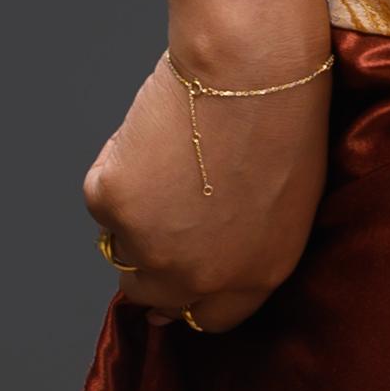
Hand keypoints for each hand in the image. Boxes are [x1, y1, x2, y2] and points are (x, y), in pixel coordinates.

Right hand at [80, 45, 331, 331]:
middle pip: (153, 296)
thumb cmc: (284, 123)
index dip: (192, 296)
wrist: (249, 71)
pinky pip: (102, 198)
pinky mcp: (111, 203)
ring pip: (120, 248)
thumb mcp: (287, 208)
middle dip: (152, 264)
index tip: (180, 274)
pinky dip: (116, 172)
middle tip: (160, 214)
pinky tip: (151, 138)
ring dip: (134, 217)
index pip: (211, 318)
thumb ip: (249, 249)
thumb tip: (202, 269)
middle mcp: (197, 279)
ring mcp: (148, 246)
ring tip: (165, 163)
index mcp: (253, 279)